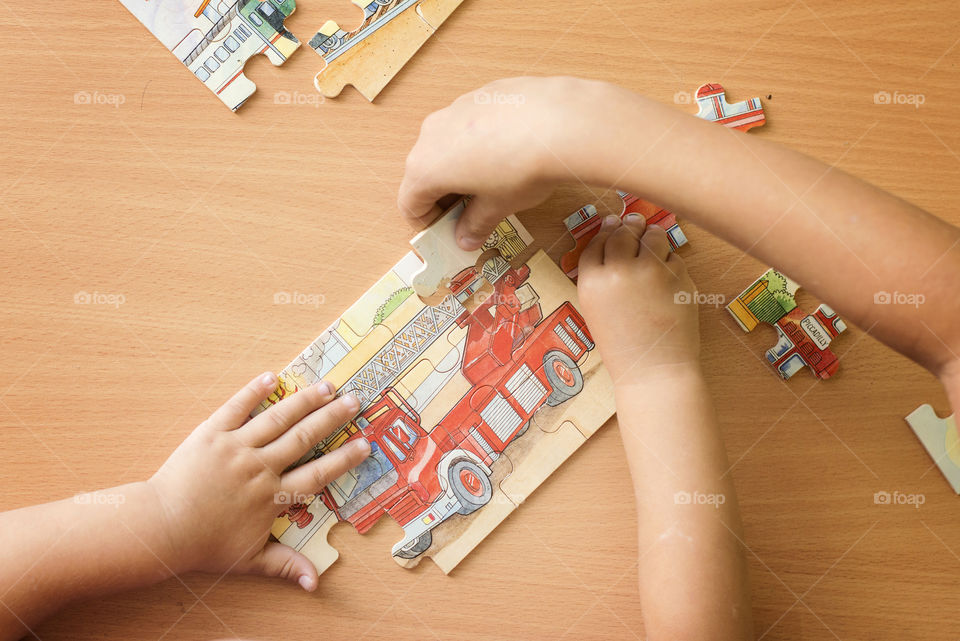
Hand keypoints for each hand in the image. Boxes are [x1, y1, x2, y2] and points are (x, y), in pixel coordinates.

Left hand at [147, 373, 369, 590]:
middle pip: (304, 438)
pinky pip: (237, 407)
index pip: (317, 474)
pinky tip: (272, 377)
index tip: (364, 444)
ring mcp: (236, 447)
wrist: (160, 529)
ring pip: (278, 418)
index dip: (343, 459)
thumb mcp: (250, 560)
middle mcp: (260, 467)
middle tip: (354, 401)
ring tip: (326, 386)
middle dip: (332, 418)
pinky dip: (254, 391)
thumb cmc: (204, 546)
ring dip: (304, 400)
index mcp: (272, 497)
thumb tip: (315, 584)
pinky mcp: (212, 433)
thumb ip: (285, 566)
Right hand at [398, 76, 632, 249]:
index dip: (426, 223)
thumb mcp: (497, 207)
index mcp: (425, 167)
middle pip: (425, 172)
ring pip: (447, 146)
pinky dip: (478, 143)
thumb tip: (467, 237)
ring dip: (461, 168)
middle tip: (471, 212)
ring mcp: (454, 109)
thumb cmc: (522, 168)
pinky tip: (509, 153)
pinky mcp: (478, 95)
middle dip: (444, 196)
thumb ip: (475, 224)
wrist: (559, 122)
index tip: (447, 231)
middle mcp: (431, 134)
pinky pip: (469, 125)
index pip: (409, 203)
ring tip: (494, 183)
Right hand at [577, 216, 699, 383]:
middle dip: (629, 227)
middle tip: (635, 224)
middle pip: (622, 233)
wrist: (653, 371)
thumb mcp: (597, 309)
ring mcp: (650, 273)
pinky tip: (667, 283)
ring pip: (652, 236)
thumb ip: (601, 276)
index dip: (604, 232)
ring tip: (653, 249)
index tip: (611, 225)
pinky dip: (671, 264)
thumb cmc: (623, 346)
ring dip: (653, 238)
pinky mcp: (678, 277)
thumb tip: (615, 232)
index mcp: (591, 282)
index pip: (595, 243)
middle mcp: (618, 272)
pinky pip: (674, 258)